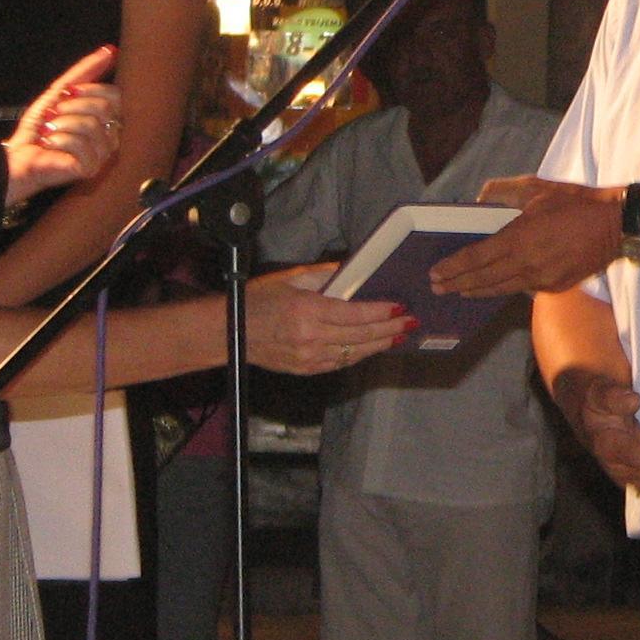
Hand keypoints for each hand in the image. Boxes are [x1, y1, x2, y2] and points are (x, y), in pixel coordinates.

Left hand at [5, 45, 122, 206]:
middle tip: (54, 117)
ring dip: (62, 125)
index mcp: (106, 119)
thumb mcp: (60, 91)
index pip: (116, 95)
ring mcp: (102, 155)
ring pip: (92, 125)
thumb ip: (86, 71)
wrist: (16, 155)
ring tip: (49, 133)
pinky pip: (82, 145)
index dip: (89, 90)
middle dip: (71, 107)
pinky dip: (59, 142)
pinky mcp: (90, 168)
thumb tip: (109, 50)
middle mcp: (109, 137)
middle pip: (105, 108)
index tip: (68, 94)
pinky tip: (51, 147)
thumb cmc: (37, 129)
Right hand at [245, 270, 410, 373]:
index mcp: (308, 310)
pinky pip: (339, 363)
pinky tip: (372, 347)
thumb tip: (350, 270)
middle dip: (389, 330)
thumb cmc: (257, 301)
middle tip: (409, 324)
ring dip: (379, 345)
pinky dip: (358, 355)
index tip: (399, 308)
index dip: (381, 312)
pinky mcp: (305, 369)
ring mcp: (308, 357)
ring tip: (398, 337)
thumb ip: (323, 275)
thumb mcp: (289, 279)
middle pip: (360, 336)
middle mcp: (311, 337)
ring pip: (354, 353)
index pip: (355, 314)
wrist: (230, 332)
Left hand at [430, 176, 617, 296]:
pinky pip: (522, 289)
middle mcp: (526, 264)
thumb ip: (503, 191)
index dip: (453, 267)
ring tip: (459, 292)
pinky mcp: (554, 286)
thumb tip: (481, 197)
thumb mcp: (537, 188)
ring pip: (501, 289)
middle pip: (483, 279)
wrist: (615, 225)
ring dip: (477, 291)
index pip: (475, 258)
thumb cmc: (576, 203)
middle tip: (437, 288)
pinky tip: (495, 287)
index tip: (435, 272)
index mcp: (518, 238)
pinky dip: (505, 288)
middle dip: (457, 283)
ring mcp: (541, 279)